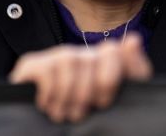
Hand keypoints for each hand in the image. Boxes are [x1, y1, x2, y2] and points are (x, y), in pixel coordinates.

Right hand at [8, 34, 151, 123]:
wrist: (44, 133)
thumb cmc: (88, 115)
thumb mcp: (117, 98)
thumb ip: (133, 70)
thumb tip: (134, 40)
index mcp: (103, 61)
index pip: (112, 51)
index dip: (108, 79)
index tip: (103, 103)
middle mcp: (80, 53)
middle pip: (90, 59)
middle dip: (86, 94)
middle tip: (80, 113)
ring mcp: (55, 56)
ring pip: (68, 60)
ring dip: (66, 96)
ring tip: (64, 114)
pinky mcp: (31, 63)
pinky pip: (46, 70)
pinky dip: (49, 94)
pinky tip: (47, 105)